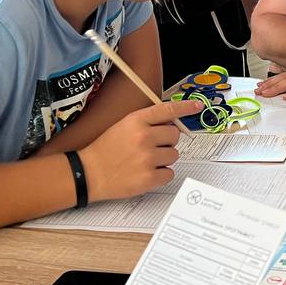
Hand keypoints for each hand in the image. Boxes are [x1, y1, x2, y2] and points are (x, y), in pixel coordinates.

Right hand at [80, 100, 200, 202]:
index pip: (167, 110)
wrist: (88, 173)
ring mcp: (147, 158)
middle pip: (175, 135)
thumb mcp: (123, 125)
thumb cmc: (105, 150)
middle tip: (151, 147)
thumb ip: (147, 122)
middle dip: (167, 142)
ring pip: (174, 155)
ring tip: (144, 161)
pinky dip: (161, 174)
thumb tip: (171, 123)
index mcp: (136, 121)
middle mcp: (143, 137)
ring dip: (163, 159)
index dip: (185, 107)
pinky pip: (170, 173)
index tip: (197, 106)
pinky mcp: (149, 178)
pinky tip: (145, 172)